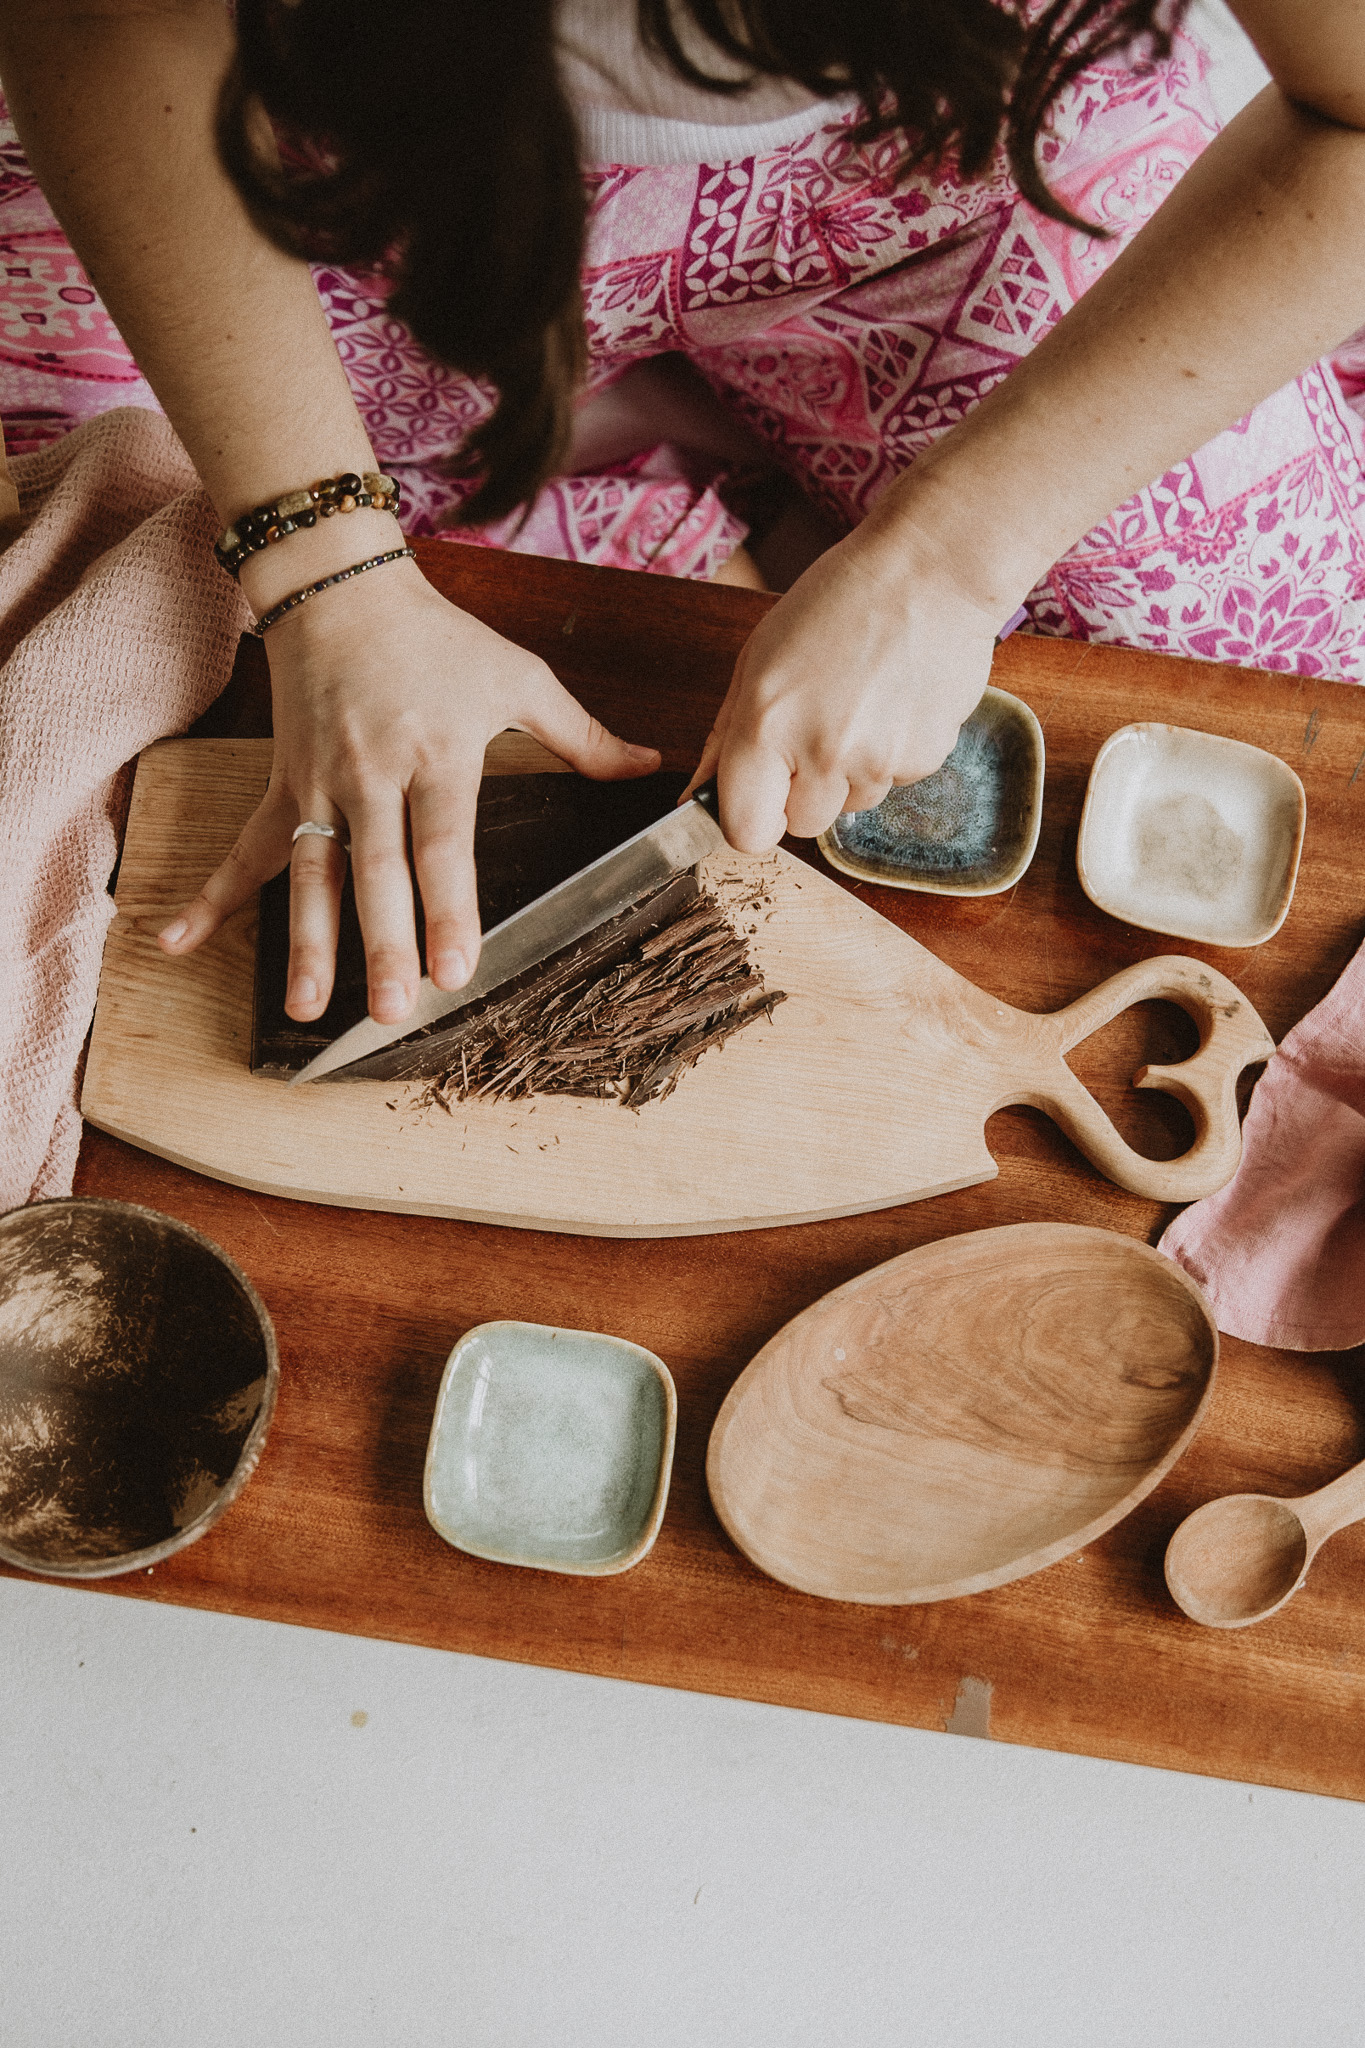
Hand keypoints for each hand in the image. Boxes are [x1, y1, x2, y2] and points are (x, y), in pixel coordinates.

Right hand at [157, 560, 659, 1024]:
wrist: (338, 582)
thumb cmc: (436, 636)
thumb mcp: (517, 676)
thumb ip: (581, 736)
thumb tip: (648, 768)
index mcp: (437, 754)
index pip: (443, 846)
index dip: (447, 909)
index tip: (453, 968)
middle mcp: (372, 776)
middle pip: (376, 873)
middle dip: (381, 945)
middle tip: (390, 1008)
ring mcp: (318, 785)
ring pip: (309, 874)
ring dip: (305, 943)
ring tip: (306, 1007)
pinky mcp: (281, 785)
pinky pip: (246, 849)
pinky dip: (209, 896)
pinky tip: (179, 942)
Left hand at [683, 511, 1007, 847]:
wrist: (930, 570)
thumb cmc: (839, 601)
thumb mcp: (759, 656)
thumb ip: (725, 734)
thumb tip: (697, 795)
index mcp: (766, 724)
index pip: (746, 832)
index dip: (751, 818)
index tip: (759, 797)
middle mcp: (821, 752)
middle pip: (802, 825)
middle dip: (803, 792)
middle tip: (816, 729)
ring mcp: (878, 761)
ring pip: (850, 804)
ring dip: (849, 772)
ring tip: (860, 704)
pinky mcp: (924, 759)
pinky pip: (894, 782)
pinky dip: (890, 754)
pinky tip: (893, 702)